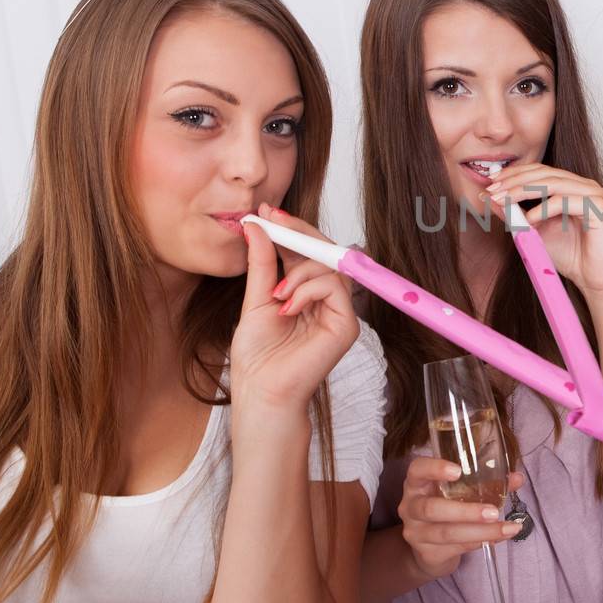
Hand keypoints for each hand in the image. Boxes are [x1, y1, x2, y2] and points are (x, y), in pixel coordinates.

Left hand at [228, 204, 359, 414]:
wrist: (261, 391)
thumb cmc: (258, 357)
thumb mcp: (255, 299)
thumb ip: (261, 263)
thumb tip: (256, 225)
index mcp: (306, 293)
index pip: (307, 252)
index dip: (291, 230)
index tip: (267, 212)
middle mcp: (327, 300)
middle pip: (326, 252)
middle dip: (298, 232)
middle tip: (273, 220)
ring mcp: (339, 312)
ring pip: (331, 266)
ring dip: (299, 271)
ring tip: (277, 294)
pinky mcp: (347, 325)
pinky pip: (335, 287)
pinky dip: (308, 289)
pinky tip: (289, 306)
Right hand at [397, 456, 527, 580]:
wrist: (429, 550)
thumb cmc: (447, 509)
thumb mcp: (459, 493)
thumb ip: (486, 483)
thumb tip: (517, 478)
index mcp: (417, 484)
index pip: (417, 470)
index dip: (434, 468)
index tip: (458, 470)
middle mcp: (410, 507)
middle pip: (432, 508)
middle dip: (466, 511)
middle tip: (493, 512)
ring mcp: (416, 533)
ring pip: (447, 533)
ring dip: (481, 531)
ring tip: (507, 528)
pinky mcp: (427, 553)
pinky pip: (455, 547)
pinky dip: (480, 542)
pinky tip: (498, 537)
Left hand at [487, 164, 602, 295]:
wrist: (594, 280)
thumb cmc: (570, 257)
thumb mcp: (535, 232)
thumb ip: (516, 215)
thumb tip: (490, 199)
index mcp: (570, 187)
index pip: (539, 171)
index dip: (514, 174)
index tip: (490, 183)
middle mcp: (583, 186)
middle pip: (544, 172)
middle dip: (514, 180)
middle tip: (492, 190)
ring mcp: (592, 194)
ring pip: (552, 182)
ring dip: (523, 190)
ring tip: (503, 201)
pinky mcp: (597, 207)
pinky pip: (565, 201)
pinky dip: (543, 209)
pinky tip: (528, 221)